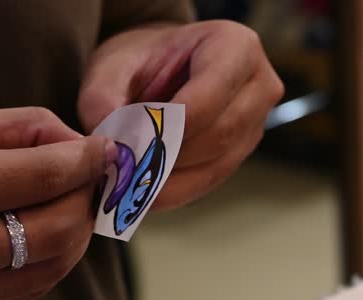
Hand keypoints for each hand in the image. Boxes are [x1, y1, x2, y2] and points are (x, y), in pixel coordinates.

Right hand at [0, 108, 114, 299]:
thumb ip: (24, 129)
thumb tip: (82, 148)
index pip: (46, 178)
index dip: (87, 161)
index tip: (103, 151)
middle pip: (61, 229)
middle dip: (86, 199)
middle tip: (87, 180)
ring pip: (56, 267)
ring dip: (77, 233)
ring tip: (69, 206)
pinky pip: (32, 291)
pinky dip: (51, 261)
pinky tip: (43, 236)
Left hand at [78, 20, 283, 209]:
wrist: (164, 65)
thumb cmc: (144, 58)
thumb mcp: (113, 64)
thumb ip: (102, 98)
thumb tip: (109, 145)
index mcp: (236, 46)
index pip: (205, 101)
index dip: (164, 131)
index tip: (123, 148)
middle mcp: (260, 85)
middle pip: (217, 136)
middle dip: (165, 158)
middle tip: (119, 172)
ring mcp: (257, 122)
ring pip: (217, 165)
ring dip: (169, 181)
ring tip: (125, 183)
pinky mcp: (244, 151)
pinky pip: (212, 180)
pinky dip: (175, 190)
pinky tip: (143, 190)